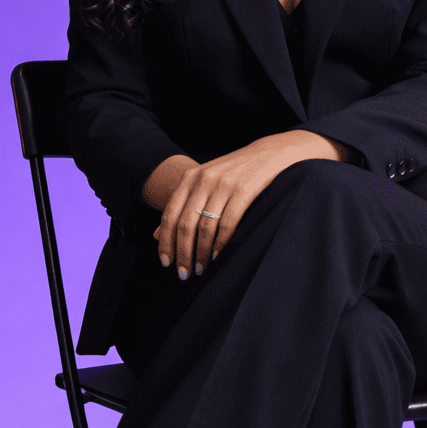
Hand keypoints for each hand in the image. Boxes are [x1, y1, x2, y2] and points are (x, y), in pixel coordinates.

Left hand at [147, 131, 345, 278]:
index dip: (166, 242)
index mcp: (190, 178)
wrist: (270, 153)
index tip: (166, 263)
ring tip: (201, 268)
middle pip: (185, 224)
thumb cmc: (234, 173)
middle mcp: (204, 180)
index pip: (170, 215)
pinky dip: (221, 243)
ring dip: (201, 252)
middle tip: (184, 273)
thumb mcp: (204, 183)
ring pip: (205, 226)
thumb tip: (155, 235)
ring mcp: (224, 184)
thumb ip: (182, 206)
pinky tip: (219, 255)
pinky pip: (228, 223)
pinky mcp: (245, 190)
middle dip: (183, 253)